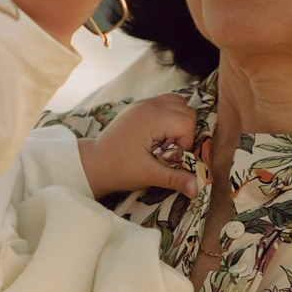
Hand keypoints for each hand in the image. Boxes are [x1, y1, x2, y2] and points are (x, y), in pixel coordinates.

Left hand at [79, 94, 198, 196]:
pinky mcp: (140, 107)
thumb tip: (198, 189)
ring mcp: (143, 103)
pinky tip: (160, 135)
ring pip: (178, 103)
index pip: (187, 122)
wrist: (93, 164)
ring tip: (167, 142)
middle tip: (169, 151)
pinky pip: (166, 103)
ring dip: (179, 122)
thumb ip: (175, 179)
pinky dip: (170, 117)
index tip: (170, 158)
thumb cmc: (118, 169)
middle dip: (185, 132)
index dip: (185, 143)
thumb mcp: (148, 175)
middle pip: (186, 110)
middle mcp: (148, 105)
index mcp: (150, 117)